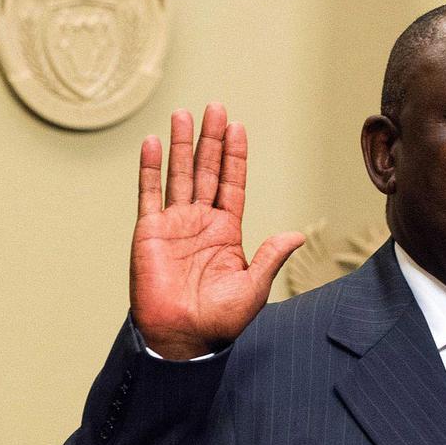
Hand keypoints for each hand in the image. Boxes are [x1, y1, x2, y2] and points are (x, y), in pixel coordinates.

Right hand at [130, 103, 304, 359]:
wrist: (180, 337)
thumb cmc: (218, 320)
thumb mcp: (253, 287)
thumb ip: (271, 257)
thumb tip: (296, 235)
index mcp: (226, 231)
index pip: (232, 183)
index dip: (235, 155)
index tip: (238, 127)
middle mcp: (200, 222)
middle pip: (207, 170)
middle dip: (212, 139)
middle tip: (215, 107)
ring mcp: (174, 224)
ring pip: (179, 174)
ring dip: (181, 144)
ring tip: (183, 114)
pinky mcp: (149, 231)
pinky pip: (149, 193)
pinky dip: (150, 168)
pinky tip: (152, 143)